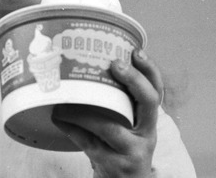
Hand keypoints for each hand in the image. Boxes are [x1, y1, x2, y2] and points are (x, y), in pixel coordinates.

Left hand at [52, 50, 162, 177]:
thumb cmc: (121, 149)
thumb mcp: (128, 128)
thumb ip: (119, 104)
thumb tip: (91, 67)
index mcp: (149, 121)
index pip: (157, 91)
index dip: (150, 70)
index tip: (136, 51)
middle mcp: (146, 134)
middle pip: (148, 102)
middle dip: (133, 80)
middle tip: (115, 65)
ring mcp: (131, 151)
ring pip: (109, 126)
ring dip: (84, 111)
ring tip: (65, 99)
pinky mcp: (112, 164)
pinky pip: (88, 142)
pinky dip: (71, 128)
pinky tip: (58, 117)